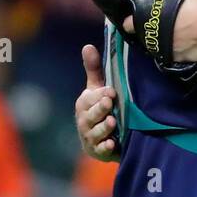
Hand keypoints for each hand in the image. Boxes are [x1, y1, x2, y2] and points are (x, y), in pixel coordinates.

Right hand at [75, 44, 118, 160]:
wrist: (106, 138)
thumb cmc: (101, 108)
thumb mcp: (98, 89)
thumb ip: (94, 70)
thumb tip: (87, 46)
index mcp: (84, 103)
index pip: (90, 98)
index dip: (100, 95)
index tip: (111, 91)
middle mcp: (84, 120)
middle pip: (91, 114)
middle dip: (100, 109)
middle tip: (110, 103)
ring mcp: (90, 136)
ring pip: (95, 132)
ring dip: (104, 127)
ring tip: (113, 122)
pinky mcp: (97, 151)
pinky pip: (100, 149)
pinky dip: (105, 147)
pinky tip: (113, 144)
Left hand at [122, 0, 196, 63]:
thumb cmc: (196, 3)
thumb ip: (164, 0)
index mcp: (147, 20)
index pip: (128, 25)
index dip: (132, 22)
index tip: (135, 21)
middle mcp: (152, 38)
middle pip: (146, 37)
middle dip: (151, 32)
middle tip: (164, 25)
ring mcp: (165, 51)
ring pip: (160, 47)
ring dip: (165, 42)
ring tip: (178, 34)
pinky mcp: (179, 60)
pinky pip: (176, 54)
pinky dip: (180, 50)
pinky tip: (189, 43)